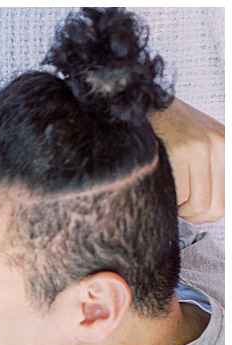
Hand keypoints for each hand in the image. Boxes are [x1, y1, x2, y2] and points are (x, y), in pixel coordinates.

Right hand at [151, 98, 224, 223]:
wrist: (145, 104)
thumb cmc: (167, 130)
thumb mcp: (200, 146)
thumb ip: (211, 172)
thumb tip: (211, 210)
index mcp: (228, 147)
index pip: (227, 199)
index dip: (208, 213)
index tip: (192, 211)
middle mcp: (222, 145)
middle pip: (216, 207)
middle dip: (194, 216)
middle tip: (178, 209)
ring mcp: (203, 147)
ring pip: (199, 204)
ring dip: (180, 210)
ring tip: (169, 198)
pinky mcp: (183, 150)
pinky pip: (180, 195)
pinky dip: (168, 201)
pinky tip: (161, 188)